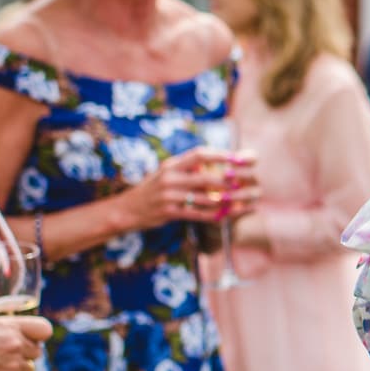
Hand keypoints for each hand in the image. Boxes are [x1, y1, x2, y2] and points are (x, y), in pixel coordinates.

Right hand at [0, 316, 51, 370]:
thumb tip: (5, 323)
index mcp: (9, 326)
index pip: (44, 329)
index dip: (37, 335)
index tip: (29, 339)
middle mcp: (14, 345)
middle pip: (37, 351)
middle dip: (25, 354)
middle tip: (6, 356)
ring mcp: (11, 366)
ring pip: (29, 370)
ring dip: (17, 370)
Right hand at [123, 147, 260, 229]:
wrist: (127, 209)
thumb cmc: (152, 189)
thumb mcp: (166, 172)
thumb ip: (186, 167)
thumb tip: (212, 160)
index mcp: (171, 165)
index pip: (199, 154)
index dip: (220, 155)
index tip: (237, 157)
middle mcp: (170, 178)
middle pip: (204, 177)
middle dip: (225, 180)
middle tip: (242, 182)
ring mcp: (169, 196)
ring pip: (202, 198)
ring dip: (222, 200)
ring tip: (238, 200)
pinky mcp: (169, 212)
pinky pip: (195, 214)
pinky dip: (211, 215)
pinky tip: (223, 216)